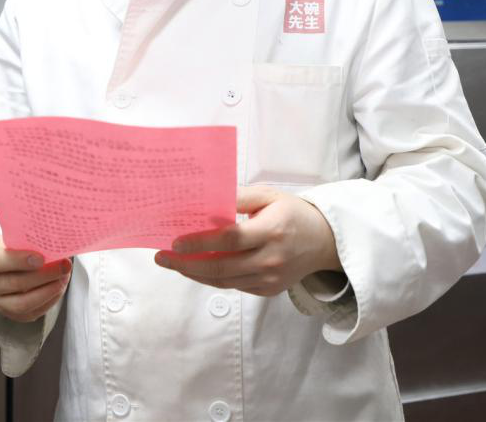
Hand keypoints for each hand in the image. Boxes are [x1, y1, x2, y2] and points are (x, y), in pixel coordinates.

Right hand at [0, 236, 71, 323]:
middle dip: (43, 276)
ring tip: (64, 278)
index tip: (41, 258)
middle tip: (64, 266)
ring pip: (22, 304)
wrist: (6, 264)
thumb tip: (54, 240)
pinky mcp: (9, 314)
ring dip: (48, 291)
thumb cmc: (12, 247)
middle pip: (14, 284)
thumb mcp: (14, 237)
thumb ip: (27, 240)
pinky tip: (59, 288)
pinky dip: (48, 301)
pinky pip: (31, 313)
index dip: (19, 261)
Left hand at [154, 185, 340, 296]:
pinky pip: (233, 286)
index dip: (199, 243)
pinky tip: (195, 267)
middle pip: (220, 267)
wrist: (324, 242)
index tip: (175, 241)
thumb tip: (206, 202)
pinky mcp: (268, 290)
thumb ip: (238, 197)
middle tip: (161, 257)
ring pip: (223, 281)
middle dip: (185, 264)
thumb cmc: (293, 213)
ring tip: (173, 263)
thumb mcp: (269, 195)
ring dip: (194, 273)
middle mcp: (270, 259)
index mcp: (271, 231)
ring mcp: (269, 279)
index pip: (229, 240)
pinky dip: (211, 278)